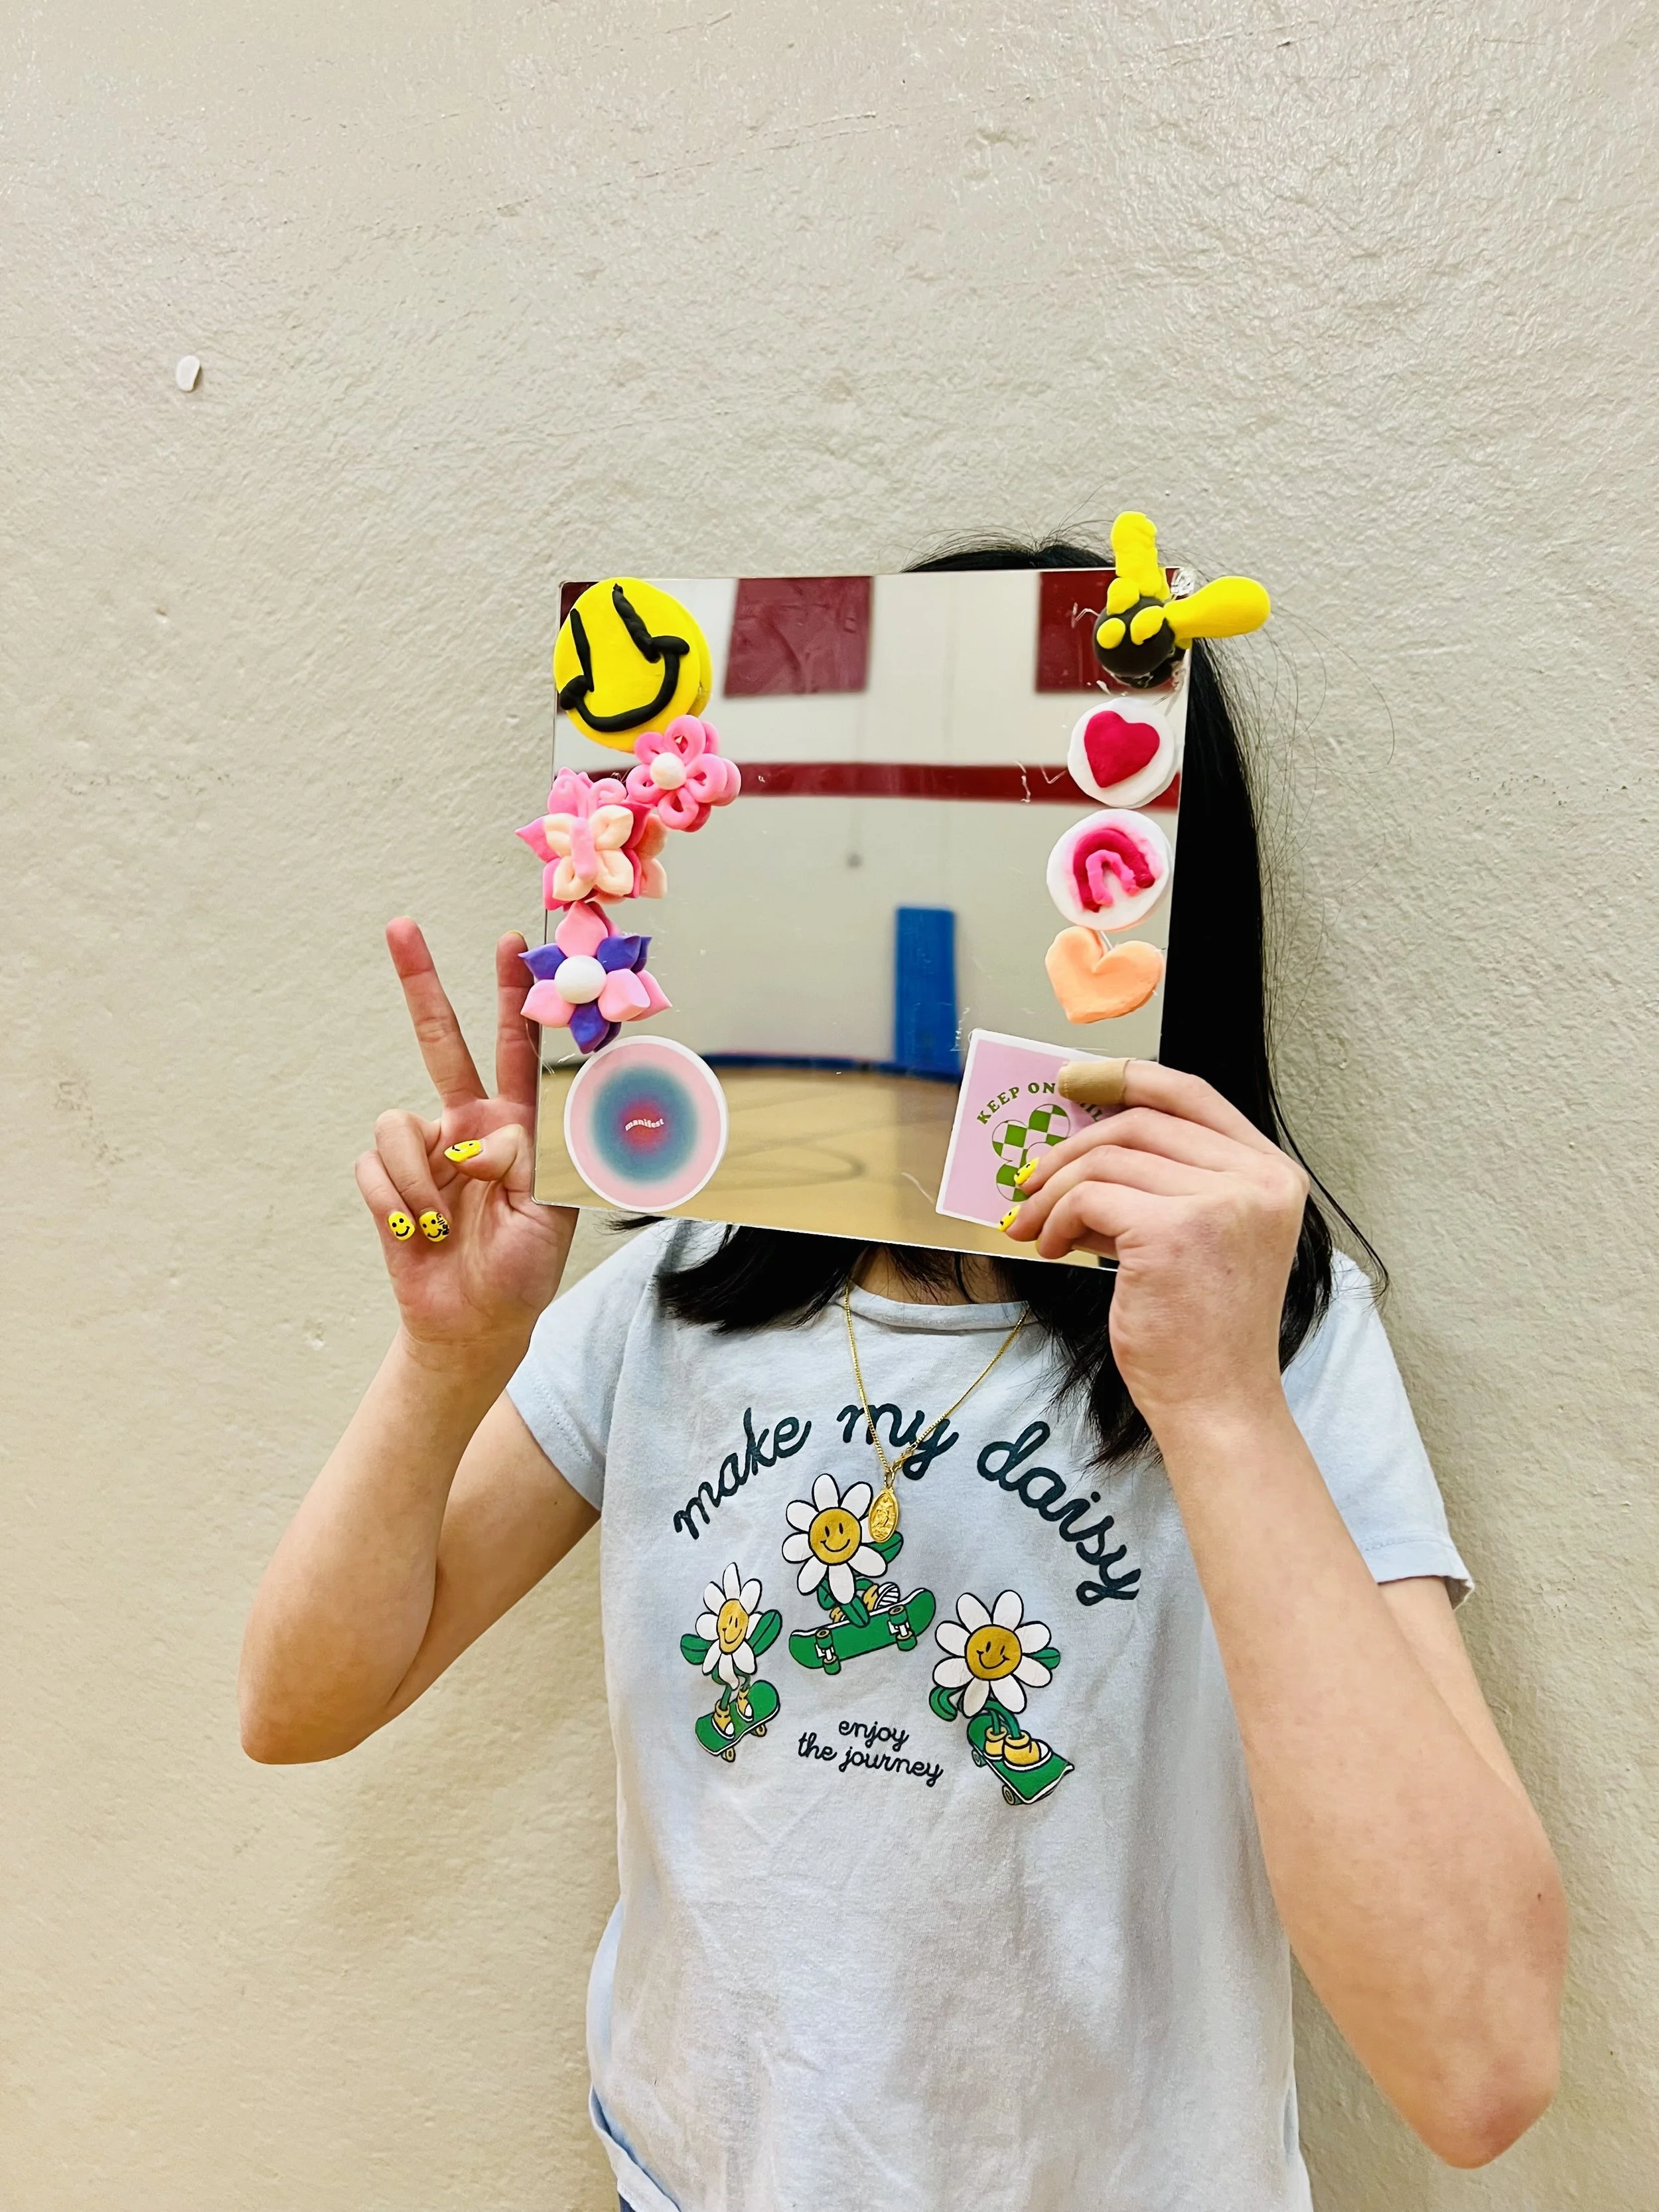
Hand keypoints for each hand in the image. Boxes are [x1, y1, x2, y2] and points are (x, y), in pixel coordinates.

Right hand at [354, 920, 575, 1355]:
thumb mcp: (554, 1213)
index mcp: (516, 1124)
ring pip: (400, 1125)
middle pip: (440, 1041)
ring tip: (447, 1226)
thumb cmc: (523, 1269)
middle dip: (421, 983)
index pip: (519, 1049)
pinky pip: (377, 1168)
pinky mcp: (387, 1182)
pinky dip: (399, 1205)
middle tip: (401, 925)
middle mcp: (467, 1126)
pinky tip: (419, 1235)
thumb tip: (498, 1135)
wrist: (474, 1322)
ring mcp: (425, 1152)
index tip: (515, 943)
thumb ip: (535, 1164)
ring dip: (423, 1181)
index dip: (516, 998)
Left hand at [1003, 1064, 1307, 1434]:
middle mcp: (1257, 1180)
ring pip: (1107, 1160)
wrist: (1217, 1402)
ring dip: (1055, 1191)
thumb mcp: (1199, 1237)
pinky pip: (1089, 1197)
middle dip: (1071, 1148)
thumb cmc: (1203, 1330)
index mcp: (1272, 1174)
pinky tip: (1050, 1247)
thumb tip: (1082, 1148)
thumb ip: (1162, 1184)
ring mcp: (1220, 1202)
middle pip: (1140, 1123)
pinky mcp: (1174, 1231)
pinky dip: (1056, 1218)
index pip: (1191, 1096)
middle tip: (1028, 1179)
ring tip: (1036, 1226)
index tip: (1073, 1081)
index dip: (1127, 1078)